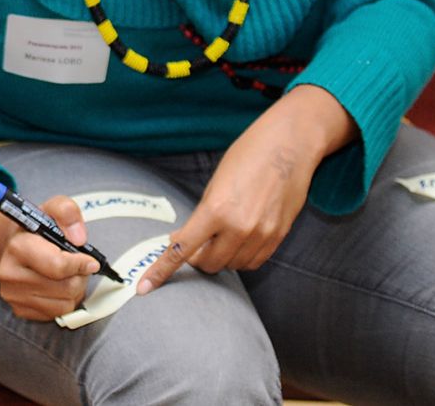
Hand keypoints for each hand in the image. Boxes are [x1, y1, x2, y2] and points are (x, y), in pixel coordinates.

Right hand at [0, 194, 99, 320]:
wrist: (15, 246)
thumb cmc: (37, 230)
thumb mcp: (52, 209)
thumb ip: (67, 212)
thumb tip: (79, 238)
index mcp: (18, 247)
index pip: (58, 266)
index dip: (81, 264)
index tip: (89, 261)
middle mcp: (10, 274)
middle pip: (66, 288)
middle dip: (79, 277)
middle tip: (76, 266)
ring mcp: (13, 295)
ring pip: (65, 304)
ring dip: (73, 291)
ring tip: (65, 275)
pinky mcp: (20, 310)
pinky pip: (58, 314)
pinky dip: (64, 302)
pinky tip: (56, 287)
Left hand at [136, 86, 352, 294]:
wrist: (289, 146)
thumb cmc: (247, 156)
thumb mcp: (215, 183)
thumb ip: (203, 214)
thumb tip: (189, 239)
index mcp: (216, 211)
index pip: (182, 249)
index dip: (161, 271)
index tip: (144, 287)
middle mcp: (239, 228)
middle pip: (208, 263)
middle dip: (197, 258)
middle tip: (195, 242)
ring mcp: (262, 235)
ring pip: (231, 265)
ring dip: (220, 257)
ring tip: (220, 235)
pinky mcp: (279, 237)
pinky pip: (254, 261)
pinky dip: (241, 257)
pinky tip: (239, 239)